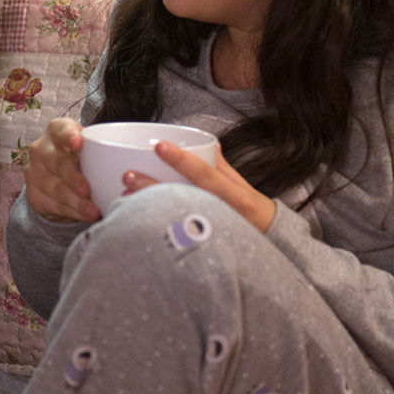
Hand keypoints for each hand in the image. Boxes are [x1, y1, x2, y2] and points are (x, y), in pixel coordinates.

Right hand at [23, 116, 99, 223]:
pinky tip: (85, 216)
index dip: (68, 135)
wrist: (59, 180)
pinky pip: (54, 205)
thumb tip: (142, 164)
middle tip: (87, 189)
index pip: (60, 129)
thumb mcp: (91, 150)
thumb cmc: (83, 159)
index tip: (78, 143)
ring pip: (55, 188)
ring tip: (94, 211)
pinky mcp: (34, 195)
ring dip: (75, 202)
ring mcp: (34, 173)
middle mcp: (41, 149)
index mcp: (57, 131)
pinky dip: (72, 212)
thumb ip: (108, 152)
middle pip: (56, 162)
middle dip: (72, 177)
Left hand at [123, 143, 276, 233]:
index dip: (181, 160)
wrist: (271, 247)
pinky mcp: (201, 250)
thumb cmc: (253, 213)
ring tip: (123, 198)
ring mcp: (210, 235)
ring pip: (175, 221)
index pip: (205, 174)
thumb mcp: (242, 188)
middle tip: (127, 175)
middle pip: (183, 199)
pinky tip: (135, 223)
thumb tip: (208, 143)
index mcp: (234, 197)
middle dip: (152, 187)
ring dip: (147, 208)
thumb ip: (222, 168)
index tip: (158, 146)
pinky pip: (175, 240)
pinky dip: (154, 230)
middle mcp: (222, 216)